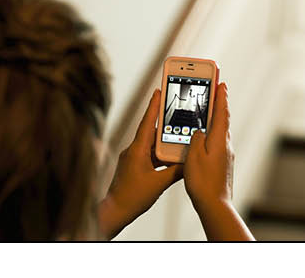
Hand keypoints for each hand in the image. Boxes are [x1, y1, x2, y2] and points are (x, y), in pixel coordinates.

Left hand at [98, 88, 182, 238]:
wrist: (114, 213)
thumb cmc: (132, 198)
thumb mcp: (159, 184)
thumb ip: (176, 172)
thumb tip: (190, 163)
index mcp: (137, 150)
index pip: (147, 122)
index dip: (154, 105)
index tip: (159, 90)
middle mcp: (133, 151)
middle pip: (152, 131)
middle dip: (164, 122)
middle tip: (176, 108)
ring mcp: (133, 158)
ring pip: (151, 145)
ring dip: (164, 141)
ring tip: (178, 136)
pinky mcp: (133, 167)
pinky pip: (149, 155)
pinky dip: (160, 154)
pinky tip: (170, 157)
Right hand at [184, 83, 253, 240]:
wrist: (215, 205)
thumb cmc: (203, 182)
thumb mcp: (194, 156)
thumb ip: (195, 138)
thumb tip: (199, 131)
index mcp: (219, 138)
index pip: (221, 111)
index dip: (220, 96)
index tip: (221, 82)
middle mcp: (226, 144)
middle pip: (222, 119)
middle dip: (218, 105)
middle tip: (215, 91)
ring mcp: (226, 154)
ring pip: (220, 132)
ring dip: (214, 120)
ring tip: (208, 112)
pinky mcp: (224, 164)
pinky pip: (218, 143)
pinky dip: (212, 135)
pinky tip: (205, 139)